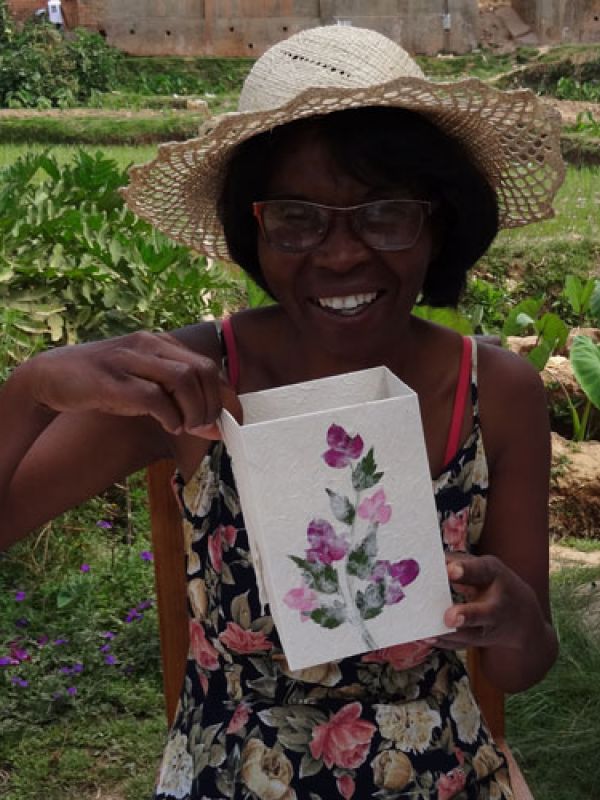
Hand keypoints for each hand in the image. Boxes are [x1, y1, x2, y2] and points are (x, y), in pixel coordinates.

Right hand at [20, 331, 241, 438]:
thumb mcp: (145, 387)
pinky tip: (168, 426)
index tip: (226, 422)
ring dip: (193, 409)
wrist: (49, 377)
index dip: (223, 396)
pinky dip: (169, 415)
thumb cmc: (104, 384)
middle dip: (211, 404)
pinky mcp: (111, 380)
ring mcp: (129, 360)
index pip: (207, 366)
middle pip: (202, 370)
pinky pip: (153, 396)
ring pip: (183, 379)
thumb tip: (216, 429)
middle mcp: (148, 344)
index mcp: (160, 343)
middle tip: (204, 427)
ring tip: (187, 427)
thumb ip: (180, 402)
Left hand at [427, 552, 538, 650]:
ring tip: (429, 633)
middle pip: (483, 613)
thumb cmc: (494, 582)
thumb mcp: (483, 565)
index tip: (450, 570)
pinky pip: (461, 644)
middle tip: (449, 617)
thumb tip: (430, 559)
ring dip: (449, 635)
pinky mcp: (481, 641)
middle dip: (466, 615)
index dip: (465, 570)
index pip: (481, 571)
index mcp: (494, 575)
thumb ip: (457, 561)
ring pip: (470, 635)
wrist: (522, 615)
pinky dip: (444, 642)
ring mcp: (490, 626)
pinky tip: (428, 639)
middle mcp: (496, 604)